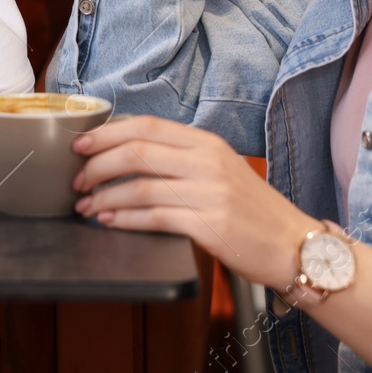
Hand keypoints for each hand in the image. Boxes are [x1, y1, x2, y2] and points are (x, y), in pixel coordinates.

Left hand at [71, 115, 316, 291]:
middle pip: (137, 151)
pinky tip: (109, 221)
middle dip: (97, 165)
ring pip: (140, 185)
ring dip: (104, 196)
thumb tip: (126, 154)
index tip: (80, 144)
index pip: (146, 126)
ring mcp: (211, 193)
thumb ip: (180, 159)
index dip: (107, 133)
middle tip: (77, 179)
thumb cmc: (251, 211)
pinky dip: (124, 218)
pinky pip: (155, 217)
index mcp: (207, 143)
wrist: (295, 246)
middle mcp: (208, 162)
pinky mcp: (211, 225)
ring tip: (86, 206)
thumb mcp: (219, 170)